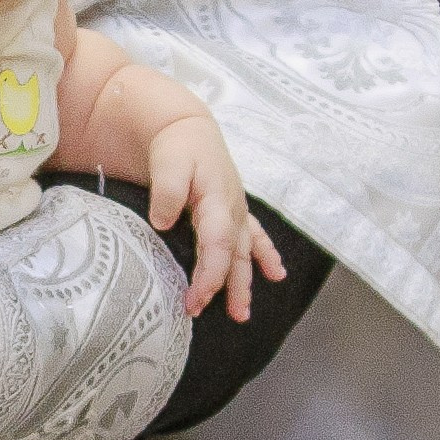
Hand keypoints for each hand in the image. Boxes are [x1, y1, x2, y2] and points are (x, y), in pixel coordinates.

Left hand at [146, 117, 286, 320]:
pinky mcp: (233, 211)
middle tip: (204, 312)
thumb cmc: (176, 146)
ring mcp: (236, 211)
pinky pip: (254, 237)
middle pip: (232, 256)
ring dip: (243, 283)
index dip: (209, 275)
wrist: (185, 127)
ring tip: (241, 313)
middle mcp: (232, 210)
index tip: (196, 299)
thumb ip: (167, 190)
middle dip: (223, 288)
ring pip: (243, 253)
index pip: (217, 245)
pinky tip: (276, 274)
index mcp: (216, 201)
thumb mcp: (168, 162)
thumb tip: (163, 221)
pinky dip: (264, 255)